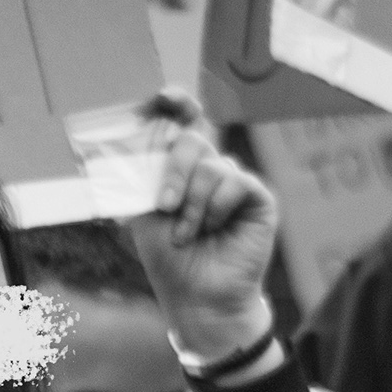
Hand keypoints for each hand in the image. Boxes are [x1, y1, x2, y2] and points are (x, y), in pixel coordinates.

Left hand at [123, 96, 283, 367]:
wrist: (197, 296)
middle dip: (175, 171)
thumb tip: (133, 138)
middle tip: (165, 206)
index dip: (176, 104)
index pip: (182, 124)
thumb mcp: (145, 213)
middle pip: (193, 138)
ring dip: (193, 205)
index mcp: (181, 169)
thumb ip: (144, 176)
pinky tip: (215, 230)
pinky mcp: (258, 196)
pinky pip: (235, 181)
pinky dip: (216, 208)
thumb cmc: (169, 258)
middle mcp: (209, 169)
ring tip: (189, 235)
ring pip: (212, 165)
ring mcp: (235, 181)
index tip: (162, 95)